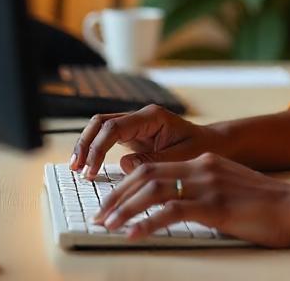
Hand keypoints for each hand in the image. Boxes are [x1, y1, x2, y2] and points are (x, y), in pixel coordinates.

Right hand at [71, 104, 225, 179]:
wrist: (213, 145)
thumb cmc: (201, 149)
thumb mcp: (181, 157)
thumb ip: (153, 161)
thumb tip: (124, 164)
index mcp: (152, 117)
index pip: (114, 127)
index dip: (98, 148)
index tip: (91, 171)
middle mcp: (140, 118)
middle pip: (101, 122)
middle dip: (86, 144)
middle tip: (77, 169)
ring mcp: (135, 126)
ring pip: (101, 128)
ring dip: (86, 146)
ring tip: (77, 169)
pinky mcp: (133, 137)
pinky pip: (107, 139)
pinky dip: (95, 151)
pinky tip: (88, 167)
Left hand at [91, 153, 289, 246]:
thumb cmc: (269, 206)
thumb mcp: (232, 189)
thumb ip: (206, 189)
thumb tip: (179, 204)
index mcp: (205, 161)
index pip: (155, 167)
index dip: (127, 184)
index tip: (111, 202)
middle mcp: (203, 167)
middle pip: (146, 174)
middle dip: (118, 195)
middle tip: (101, 215)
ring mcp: (208, 185)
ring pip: (153, 191)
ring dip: (125, 209)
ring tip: (108, 225)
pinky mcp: (215, 206)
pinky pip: (171, 212)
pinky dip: (147, 223)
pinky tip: (133, 235)